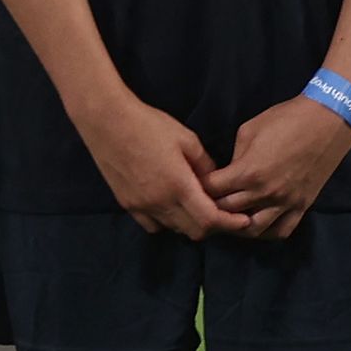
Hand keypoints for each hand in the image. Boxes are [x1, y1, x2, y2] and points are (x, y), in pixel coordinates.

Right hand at [80, 88, 232, 238]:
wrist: (106, 120)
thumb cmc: (149, 125)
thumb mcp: (188, 140)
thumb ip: (206, 166)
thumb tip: (216, 182)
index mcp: (178, 185)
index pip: (210, 219)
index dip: (231, 224)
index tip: (244, 220)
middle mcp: (159, 202)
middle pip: (194, 231)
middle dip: (214, 226)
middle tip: (224, 213)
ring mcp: (140, 205)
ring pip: (174, 229)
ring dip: (190, 224)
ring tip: (198, 209)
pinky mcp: (126, 203)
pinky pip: (152, 225)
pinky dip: (167, 222)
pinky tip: (171, 207)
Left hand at [210, 95, 350, 238]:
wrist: (326, 121)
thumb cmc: (285, 120)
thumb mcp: (247, 132)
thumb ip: (234, 158)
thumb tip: (225, 174)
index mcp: (248, 172)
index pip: (211, 191)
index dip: (197, 187)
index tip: (192, 184)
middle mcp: (265, 192)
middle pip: (226, 212)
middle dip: (210, 208)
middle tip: (203, 203)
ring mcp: (285, 202)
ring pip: (252, 229)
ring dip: (235, 226)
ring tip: (226, 218)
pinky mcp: (302, 206)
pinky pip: (281, 231)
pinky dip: (265, 232)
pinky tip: (254, 224)